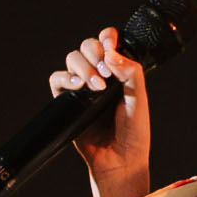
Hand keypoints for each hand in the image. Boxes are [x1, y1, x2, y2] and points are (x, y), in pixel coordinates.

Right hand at [53, 28, 149, 196]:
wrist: (119, 160)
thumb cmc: (133, 131)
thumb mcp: (139, 99)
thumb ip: (130, 72)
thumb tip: (111, 53)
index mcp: (119, 71)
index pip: (109, 42)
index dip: (107, 37)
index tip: (111, 43)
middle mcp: (100, 75)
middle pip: (88, 46)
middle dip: (94, 52)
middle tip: (105, 73)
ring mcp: (82, 87)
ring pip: (72, 59)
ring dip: (83, 67)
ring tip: (96, 87)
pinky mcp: (67, 101)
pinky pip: (57, 79)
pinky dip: (65, 78)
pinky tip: (78, 87)